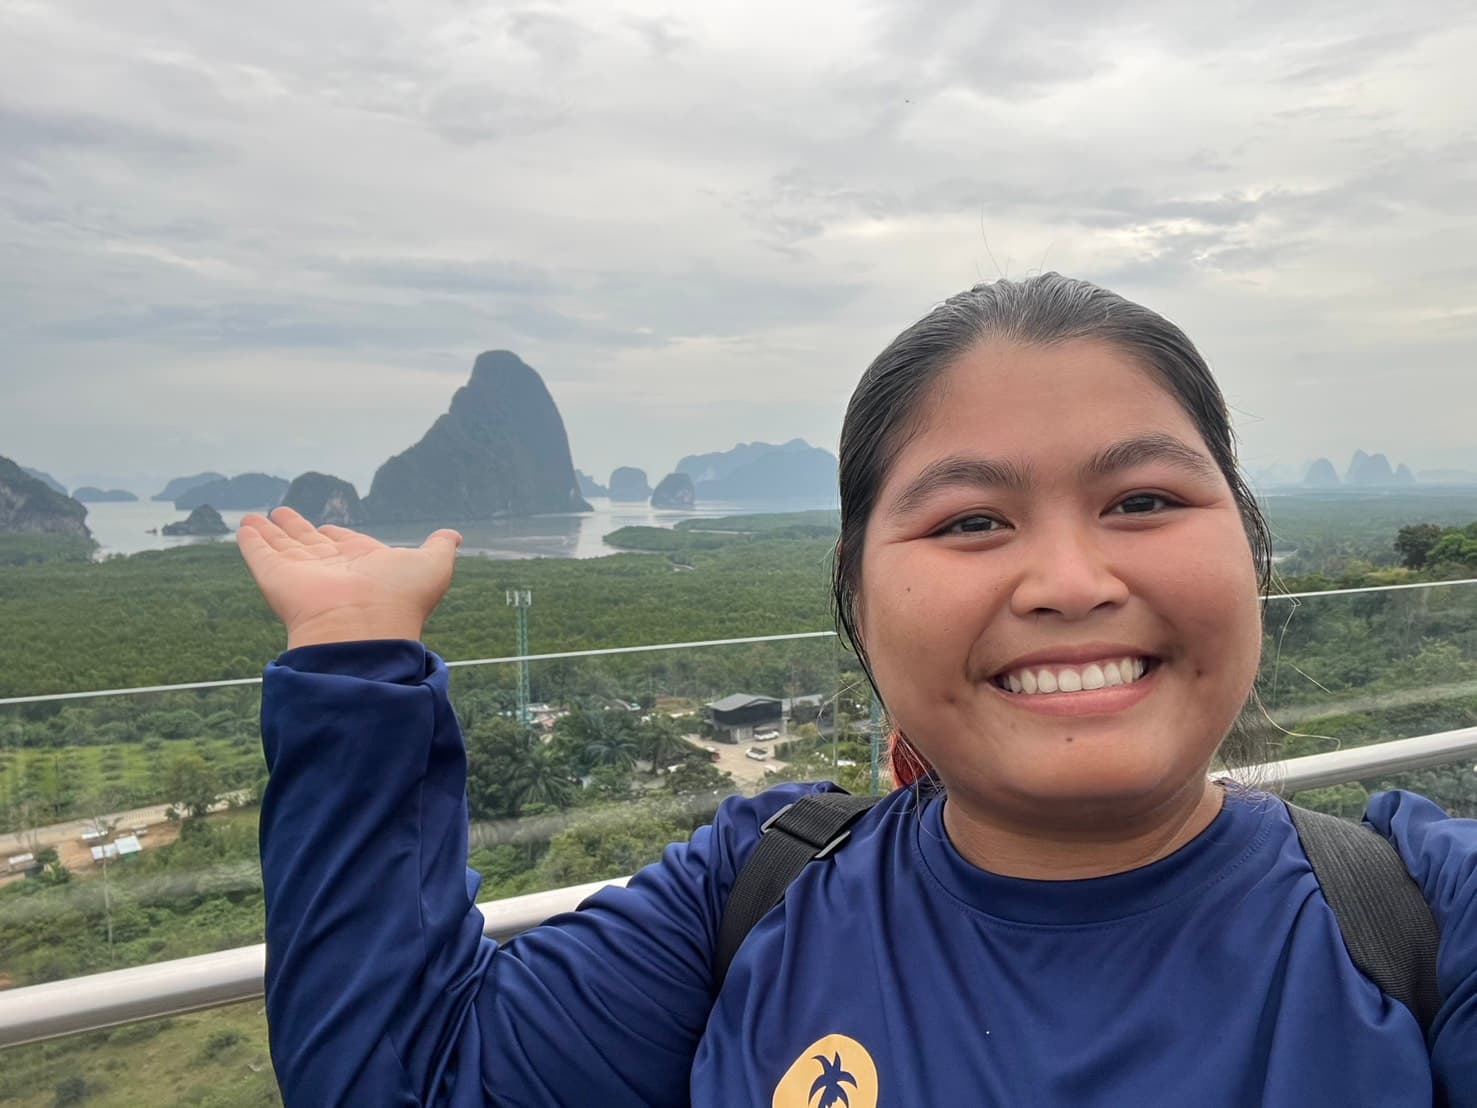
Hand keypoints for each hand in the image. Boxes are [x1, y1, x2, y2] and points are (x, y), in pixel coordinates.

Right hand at [237, 507, 461, 648]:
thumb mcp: (433, 565)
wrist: (364, 626)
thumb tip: (454, 535)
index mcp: (364, 566)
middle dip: (296, 529)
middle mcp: (332, 570)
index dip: (337, 536)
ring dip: (268, 531)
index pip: (346, 546)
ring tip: (254, 516)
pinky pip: (259, 554)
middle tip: (281, 513)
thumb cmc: (401, 598)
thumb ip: (440, 547)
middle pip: (309, 544)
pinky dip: (250, 541)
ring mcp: (303, 575)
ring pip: (281, 547)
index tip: (328, 529)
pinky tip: (244, 526)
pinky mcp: (276, 578)